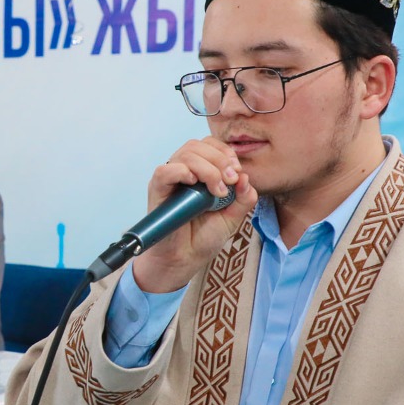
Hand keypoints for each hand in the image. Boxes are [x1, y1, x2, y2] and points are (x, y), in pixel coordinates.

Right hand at [132, 135, 256, 293]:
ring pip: (185, 154)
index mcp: (199, 172)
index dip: (225, 152)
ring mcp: (169, 180)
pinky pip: (165, 171)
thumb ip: (243, 198)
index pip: (209, 145)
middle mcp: (183, 172)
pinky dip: (182, 171)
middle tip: (230, 181)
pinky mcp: (157, 191)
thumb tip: (246, 177)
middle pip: (198, 145)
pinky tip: (194, 184)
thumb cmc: (203, 237)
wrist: (185, 259)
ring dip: (207, 168)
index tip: (237, 172)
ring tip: (217, 191)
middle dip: (220, 160)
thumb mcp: (232, 217)